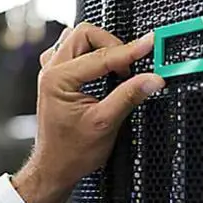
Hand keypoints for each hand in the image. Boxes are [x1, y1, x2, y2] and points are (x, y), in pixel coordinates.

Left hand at [12, 23, 164, 202]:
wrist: (55, 167)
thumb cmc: (71, 152)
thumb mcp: (105, 123)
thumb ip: (129, 96)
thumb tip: (151, 78)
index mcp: (58, 79)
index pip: (101, 56)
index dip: (129, 51)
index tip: (149, 45)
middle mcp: (51, 70)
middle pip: (85, 34)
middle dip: (112, 44)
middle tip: (129, 65)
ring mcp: (52, 71)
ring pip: (78, 38)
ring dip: (101, 47)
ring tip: (117, 67)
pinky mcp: (58, 76)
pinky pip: (74, 50)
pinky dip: (91, 53)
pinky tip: (102, 68)